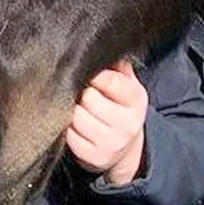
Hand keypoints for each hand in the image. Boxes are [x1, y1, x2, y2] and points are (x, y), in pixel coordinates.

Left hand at [66, 60, 147, 185]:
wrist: (127, 148)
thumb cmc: (121, 107)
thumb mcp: (127, 85)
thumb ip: (117, 66)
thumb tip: (102, 46)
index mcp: (136, 100)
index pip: (112, 81)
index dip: (94, 75)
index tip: (86, 72)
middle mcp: (127, 124)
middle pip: (89, 99)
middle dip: (80, 93)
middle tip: (80, 92)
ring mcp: (111, 144)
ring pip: (76, 118)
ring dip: (72, 110)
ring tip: (76, 106)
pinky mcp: (94, 158)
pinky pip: (69, 137)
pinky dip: (67, 129)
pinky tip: (73, 124)